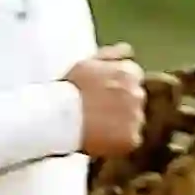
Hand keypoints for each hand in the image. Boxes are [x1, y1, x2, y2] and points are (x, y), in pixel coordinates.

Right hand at [65, 43, 145, 159]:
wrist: (57, 116)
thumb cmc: (68, 89)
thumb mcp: (87, 63)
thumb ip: (111, 54)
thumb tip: (130, 51)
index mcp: (129, 73)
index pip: (134, 79)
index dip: (116, 88)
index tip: (101, 96)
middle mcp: (138, 93)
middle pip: (135, 100)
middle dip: (121, 105)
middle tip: (97, 113)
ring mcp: (136, 117)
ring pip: (134, 121)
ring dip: (120, 124)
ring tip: (96, 128)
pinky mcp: (131, 139)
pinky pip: (129, 141)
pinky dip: (118, 143)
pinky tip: (100, 140)